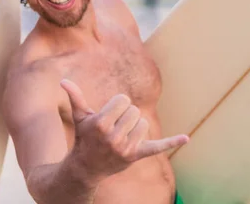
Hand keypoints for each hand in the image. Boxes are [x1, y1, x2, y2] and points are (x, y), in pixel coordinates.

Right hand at [60, 79, 187, 180]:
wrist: (86, 167)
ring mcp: (125, 148)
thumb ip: (75, 97)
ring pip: (143, 124)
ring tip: (122, 134)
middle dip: (125, 115)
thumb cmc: (84, 138)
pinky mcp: (136, 156)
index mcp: (100, 123)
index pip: (123, 100)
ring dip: (134, 126)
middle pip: (133, 111)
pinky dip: (172, 142)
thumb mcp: (79, 116)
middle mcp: (113, 137)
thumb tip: (63, 81)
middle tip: (114, 126)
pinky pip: (157, 147)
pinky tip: (186, 138)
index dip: (117, 104)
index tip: (109, 113)